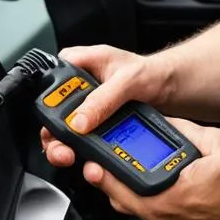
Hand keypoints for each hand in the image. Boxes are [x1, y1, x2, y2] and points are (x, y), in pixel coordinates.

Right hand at [41, 44, 171, 167]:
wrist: (170, 88)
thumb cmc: (152, 72)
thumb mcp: (128, 80)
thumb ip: (103, 99)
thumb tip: (78, 121)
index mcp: (81, 62)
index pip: (51, 81)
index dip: (48, 104)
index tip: (55, 123)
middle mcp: (79, 84)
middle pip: (53, 110)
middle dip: (52, 133)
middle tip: (60, 148)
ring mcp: (86, 105)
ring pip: (64, 127)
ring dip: (64, 145)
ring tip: (69, 156)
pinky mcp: (95, 121)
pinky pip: (81, 137)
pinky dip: (81, 149)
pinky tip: (86, 157)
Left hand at [78, 117, 219, 219]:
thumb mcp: (217, 143)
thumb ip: (187, 128)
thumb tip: (164, 120)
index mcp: (166, 193)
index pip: (122, 181)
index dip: (103, 167)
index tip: (92, 156)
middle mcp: (158, 212)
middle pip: (115, 195)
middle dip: (103, 175)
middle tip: (95, 159)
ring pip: (125, 205)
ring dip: (117, 186)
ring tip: (111, 167)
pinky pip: (140, 210)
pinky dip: (133, 195)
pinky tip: (136, 179)